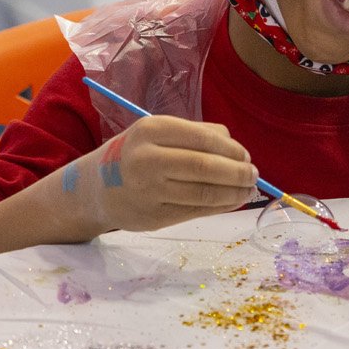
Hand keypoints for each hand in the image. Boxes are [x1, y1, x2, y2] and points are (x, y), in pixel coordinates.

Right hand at [72, 115, 258, 233]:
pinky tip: (231, 201)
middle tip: (253, 175)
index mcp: (151, 130)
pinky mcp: (153, 217)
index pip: (203, 139)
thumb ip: (196, 134)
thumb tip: (236, 148)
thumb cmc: (136, 154)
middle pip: (205, 167)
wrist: (95, 189)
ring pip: (203, 193)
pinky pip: (195, 211)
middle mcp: (147, 159)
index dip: (232, 150)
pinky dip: (219, 206)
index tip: (246, 156)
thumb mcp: (158, 133)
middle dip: (237, 172)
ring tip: (247, 190)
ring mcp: (149, 191)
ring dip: (233, 192)